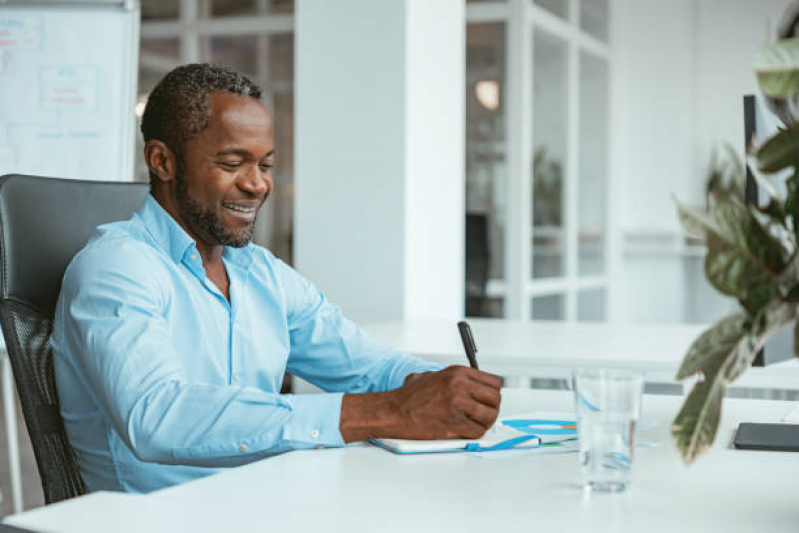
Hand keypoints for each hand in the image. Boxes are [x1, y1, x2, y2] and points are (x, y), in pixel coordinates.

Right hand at [340, 366, 501, 441]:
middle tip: (485, 415)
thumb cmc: (409, 397)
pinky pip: (477, 431)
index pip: (493, 381)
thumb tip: (471, 385)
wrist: (393, 411)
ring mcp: (457, 403)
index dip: (492, 393)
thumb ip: (453, 378)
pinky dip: (474, 434)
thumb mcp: (433, 376)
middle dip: (492, 408)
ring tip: (476, 424)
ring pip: (490, 415)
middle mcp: (459, 384)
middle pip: (495, 398)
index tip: (489, 399)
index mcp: (457, 372)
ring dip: (485, 423)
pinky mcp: (453, 422)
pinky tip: (466, 431)